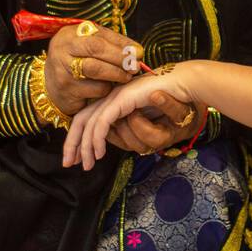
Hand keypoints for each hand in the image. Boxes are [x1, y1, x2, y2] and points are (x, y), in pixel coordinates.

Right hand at [39, 21, 141, 121]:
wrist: (49, 87)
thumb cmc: (76, 62)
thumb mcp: (88, 46)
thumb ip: (110, 44)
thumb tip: (137, 51)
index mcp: (69, 34)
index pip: (99, 36)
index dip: (121, 44)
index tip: (138, 51)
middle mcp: (62, 49)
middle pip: (96, 49)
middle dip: (120, 57)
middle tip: (135, 66)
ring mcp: (62, 70)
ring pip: (96, 69)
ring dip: (117, 74)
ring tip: (126, 77)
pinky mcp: (67, 91)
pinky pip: (95, 89)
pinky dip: (106, 89)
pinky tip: (108, 87)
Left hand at [63, 64, 197, 169]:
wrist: (182, 86)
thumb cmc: (169, 103)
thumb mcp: (145, 121)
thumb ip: (127, 129)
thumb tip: (109, 142)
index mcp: (113, 101)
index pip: (86, 119)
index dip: (76, 138)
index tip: (74, 158)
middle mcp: (110, 98)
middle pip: (80, 120)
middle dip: (72, 144)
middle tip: (68, 164)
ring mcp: (115, 97)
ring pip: (89, 123)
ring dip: (85, 146)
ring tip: (87, 164)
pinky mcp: (122, 99)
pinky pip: (103, 122)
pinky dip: (97, 138)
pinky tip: (98, 153)